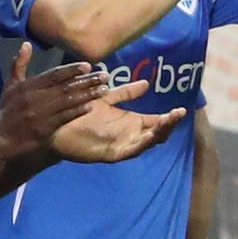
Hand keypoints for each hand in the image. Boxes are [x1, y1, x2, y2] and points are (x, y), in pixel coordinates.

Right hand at [0, 43, 110, 153]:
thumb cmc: (6, 110)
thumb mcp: (10, 85)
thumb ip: (19, 64)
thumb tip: (26, 44)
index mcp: (29, 86)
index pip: (54, 75)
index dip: (71, 70)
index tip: (88, 65)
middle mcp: (36, 98)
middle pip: (66, 87)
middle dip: (87, 81)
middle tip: (105, 76)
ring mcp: (41, 114)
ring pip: (68, 102)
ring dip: (88, 95)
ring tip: (104, 90)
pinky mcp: (45, 129)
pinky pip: (64, 118)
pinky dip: (78, 111)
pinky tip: (91, 106)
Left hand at [51, 80, 187, 162]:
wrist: (56, 126)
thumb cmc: (79, 112)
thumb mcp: (106, 98)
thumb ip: (125, 92)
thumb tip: (147, 84)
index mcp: (130, 122)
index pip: (155, 121)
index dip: (169, 117)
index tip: (181, 109)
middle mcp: (129, 134)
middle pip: (156, 133)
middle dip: (169, 125)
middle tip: (179, 113)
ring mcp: (121, 145)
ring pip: (146, 142)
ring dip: (159, 133)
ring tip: (168, 121)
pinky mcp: (111, 154)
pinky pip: (130, 151)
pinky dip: (142, 144)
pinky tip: (150, 135)